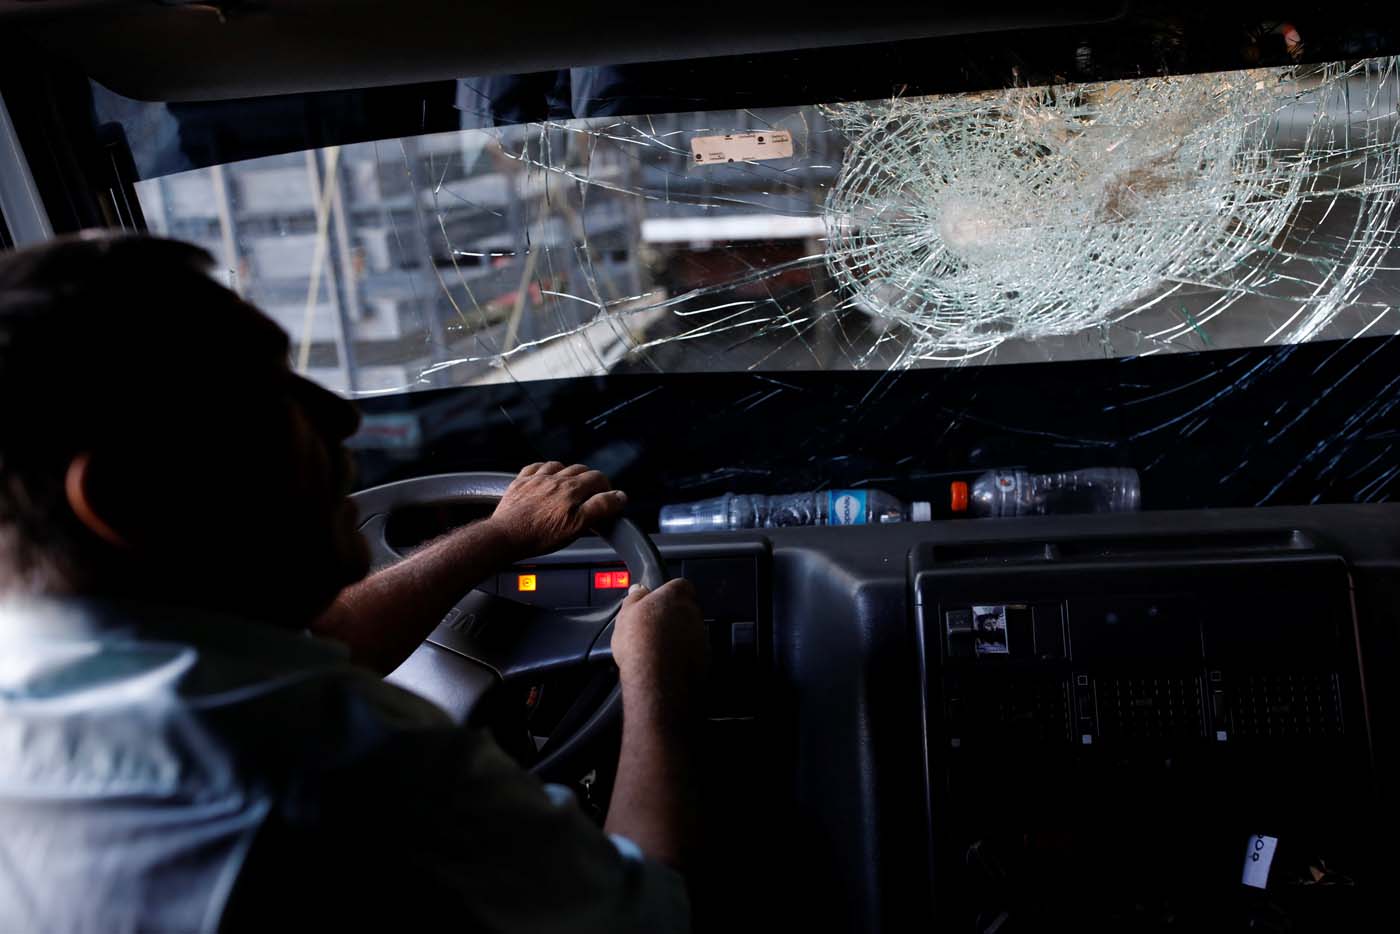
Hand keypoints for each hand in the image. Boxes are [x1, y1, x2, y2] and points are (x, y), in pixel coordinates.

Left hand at [487, 462, 626, 558]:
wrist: (505, 536)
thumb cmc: (539, 535)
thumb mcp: (577, 527)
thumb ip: (600, 508)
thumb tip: (618, 496)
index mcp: (571, 489)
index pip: (598, 478)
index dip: (607, 488)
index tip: (607, 497)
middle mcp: (555, 479)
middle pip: (581, 469)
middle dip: (590, 480)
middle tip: (591, 495)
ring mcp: (536, 478)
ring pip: (559, 466)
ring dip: (568, 473)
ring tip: (570, 486)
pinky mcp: (521, 482)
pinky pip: (536, 467)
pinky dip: (544, 469)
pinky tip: (545, 477)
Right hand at [611, 579, 707, 719]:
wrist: (655, 676)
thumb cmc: (640, 642)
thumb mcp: (626, 613)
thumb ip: (635, 597)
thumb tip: (638, 590)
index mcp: (675, 595)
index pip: (681, 585)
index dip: (669, 593)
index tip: (659, 602)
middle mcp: (693, 612)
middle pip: (687, 608)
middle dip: (674, 615)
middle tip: (655, 626)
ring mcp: (701, 634)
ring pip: (691, 630)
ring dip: (680, 635)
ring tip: (658, 647)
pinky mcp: (705, 656)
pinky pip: (694, 650)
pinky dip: (684, 654)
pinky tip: (667, 661)